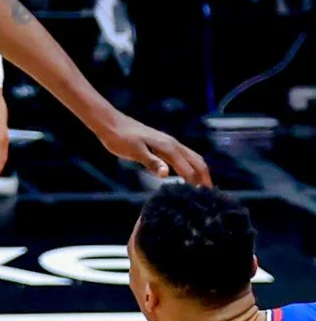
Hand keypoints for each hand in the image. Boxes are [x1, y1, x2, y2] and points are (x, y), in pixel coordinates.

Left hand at [94, 111, 209, 184]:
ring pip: (192, 157)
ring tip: (203, 185)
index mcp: (168, 147)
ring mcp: (169, 142)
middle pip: (197, 161)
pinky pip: (184, 155)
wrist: (111, 123)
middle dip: (205, 176)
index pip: (188, 168)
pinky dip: (191, 165)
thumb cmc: (120, 138)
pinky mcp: (163, 143)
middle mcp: (173, 144)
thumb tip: (166, 174)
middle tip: (209, 193)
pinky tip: (188, 173)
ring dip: (200, 170)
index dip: (195, 182)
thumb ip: (151, 162)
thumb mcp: (134, 152)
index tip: (200, 197)